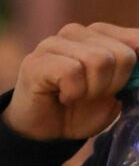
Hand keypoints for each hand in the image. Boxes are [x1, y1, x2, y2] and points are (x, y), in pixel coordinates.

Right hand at [5, 23, 138, 142]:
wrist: (45, 133)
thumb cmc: (81, 110)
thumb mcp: (117, 92)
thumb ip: (134, 75)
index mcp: (99, 34)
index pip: (137, 40)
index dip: (135, 71)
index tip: (119, 89)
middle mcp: (76, 32)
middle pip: (122, 53)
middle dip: (114, 84)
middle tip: (93, 96)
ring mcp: (53, 43)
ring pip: (99, 60)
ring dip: (93, 90)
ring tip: (77, 96)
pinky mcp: (37, 61)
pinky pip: (72, 72)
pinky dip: (73, 94)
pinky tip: (62, 97)